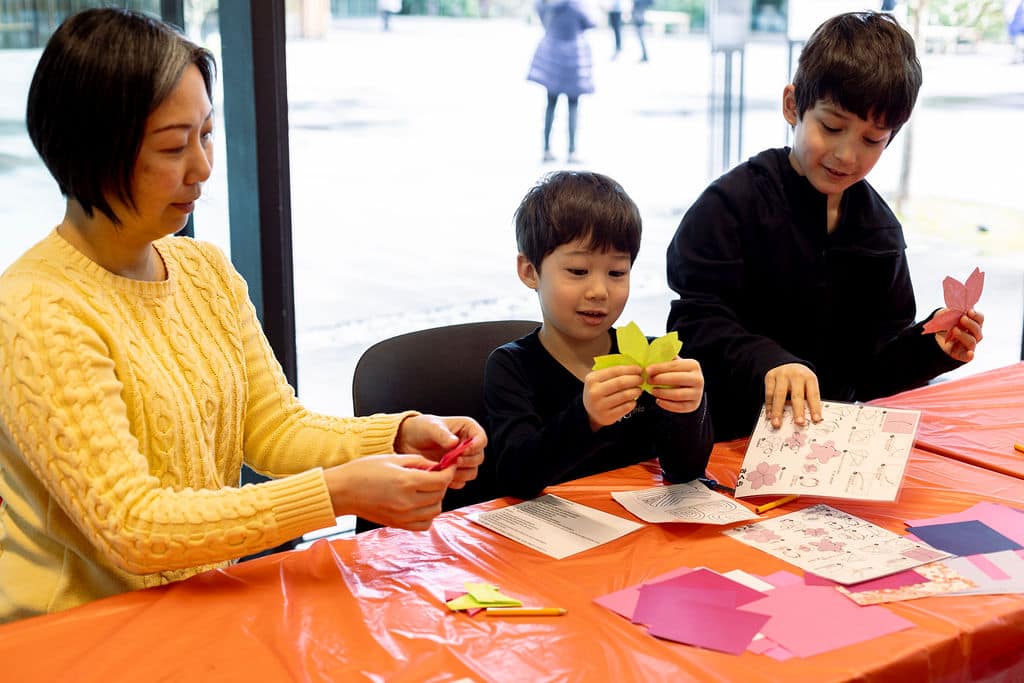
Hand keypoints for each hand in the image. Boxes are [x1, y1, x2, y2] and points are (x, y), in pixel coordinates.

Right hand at [324, 454, 453, 530]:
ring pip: (435, 511)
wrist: (342, 491)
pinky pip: (423, 524)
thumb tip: (435, 465)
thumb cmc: (363, 471)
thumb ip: (417, 461)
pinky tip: (421, 504)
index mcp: (407, 482)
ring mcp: (403, 516)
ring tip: (427, 488)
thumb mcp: (392, 458)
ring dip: (437, 499)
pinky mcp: (398, 524)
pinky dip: (428, 515)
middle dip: (442, 482)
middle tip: (436, 473)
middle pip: (440, 495)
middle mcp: (408, 502)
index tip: (450, 465)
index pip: (441, 479)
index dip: (449, 471)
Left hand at [394, 414, 485, 489]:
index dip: (475, 447)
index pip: (481, 439)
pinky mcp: (455, 472)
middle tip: (453, 461)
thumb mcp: (431, 427)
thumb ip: (443, 435)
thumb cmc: (421, 428)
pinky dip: (453, 481)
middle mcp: (468, 445)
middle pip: (478, 458)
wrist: (408, 441)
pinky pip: (461, 481)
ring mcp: (463, 460)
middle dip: (467, 461)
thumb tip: (454, 443)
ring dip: (460, 473)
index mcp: (468, 429)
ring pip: (472, 472)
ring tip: (445, 468)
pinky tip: (441, 475)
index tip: (463, 451)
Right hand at [584, 364, 642, 429]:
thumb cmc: (598, 392)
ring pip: (625, 395)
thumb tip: (634, 368)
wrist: (589, 413)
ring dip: (636, 391)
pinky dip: (633, 402)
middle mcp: (595, 392)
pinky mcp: (607, 416)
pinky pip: (626, 407)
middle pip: (621, 383)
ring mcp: (600, 406)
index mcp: (592, 379)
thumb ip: (613, 373)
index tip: (639, 369)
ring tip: (638, 390)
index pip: (615, 371)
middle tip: (641, 379)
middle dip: (635, 379)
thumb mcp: (598, 380)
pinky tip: (633, 400)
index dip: (630, 369)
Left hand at [646, 357, 703, 413]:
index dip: (659, 368)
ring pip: (677, 395)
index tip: (647, 370)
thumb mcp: (676, 364)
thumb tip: (652, 354)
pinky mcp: (693, 405)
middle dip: (659, 380)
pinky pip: (678, 406)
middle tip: (648, 380)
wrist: (691, 389)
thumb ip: (667, 358)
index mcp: (693, 365)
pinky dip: (666, 404)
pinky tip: (658, 400)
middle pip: (677, 379)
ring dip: (662, 393)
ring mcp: (697, 393)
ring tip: (652, 391)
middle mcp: (698, 379)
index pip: (674, 366)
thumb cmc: (678, 374)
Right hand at [764, 363, 821, 428]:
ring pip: (779, 395)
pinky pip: (769, 393)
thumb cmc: (800, 380)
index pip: (813, 394)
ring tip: (777, 423)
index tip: (816, 420)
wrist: (786, 363)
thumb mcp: (808, 384)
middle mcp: (796, 375)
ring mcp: (782, 375)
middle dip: (798, 410)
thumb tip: (807, 418)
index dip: (815, 407)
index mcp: (809, 378)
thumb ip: (807, 398)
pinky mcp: (770, 376)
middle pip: (797, 395)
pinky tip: (770, 415)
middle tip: (799, 423)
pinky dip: (769, 406)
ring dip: (778, 411)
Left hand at [934, 308, 983, 361]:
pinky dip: (969, 355)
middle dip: (971, 324)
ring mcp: (967, 345)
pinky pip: (967, 357)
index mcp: (972, 324)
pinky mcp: (961, 355)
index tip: (970, 311)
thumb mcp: (945, 315)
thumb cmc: (943, 324)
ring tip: (955, 329)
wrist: (933, 337)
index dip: (977, 316)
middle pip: (978, 331)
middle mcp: (972, 335)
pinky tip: (970, 354)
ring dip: (964, 335)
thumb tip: (954, 310)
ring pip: (972, 342)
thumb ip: (950, 312)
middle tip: (962, 319)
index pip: (980, 320)